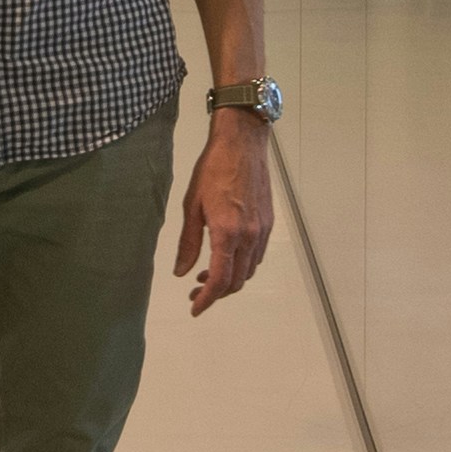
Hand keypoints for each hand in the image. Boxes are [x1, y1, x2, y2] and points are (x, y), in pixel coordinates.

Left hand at [175, 116, 272, 314]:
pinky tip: (226, 257)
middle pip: (237, 281)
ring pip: (249, 271)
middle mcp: (249, 236)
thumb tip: (181, 272)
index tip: (194, 307)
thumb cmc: (212, 170)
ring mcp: (262, 231)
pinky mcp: (268, 223)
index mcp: (227, 233)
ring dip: (229, 280)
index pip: (219, 280)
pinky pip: (257, 256)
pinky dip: (242, 265)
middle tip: (195, 292)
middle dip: (216, 293)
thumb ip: (188, 242)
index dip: (207, 299)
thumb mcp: (191, 205)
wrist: (243, 143)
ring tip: (206, 275)